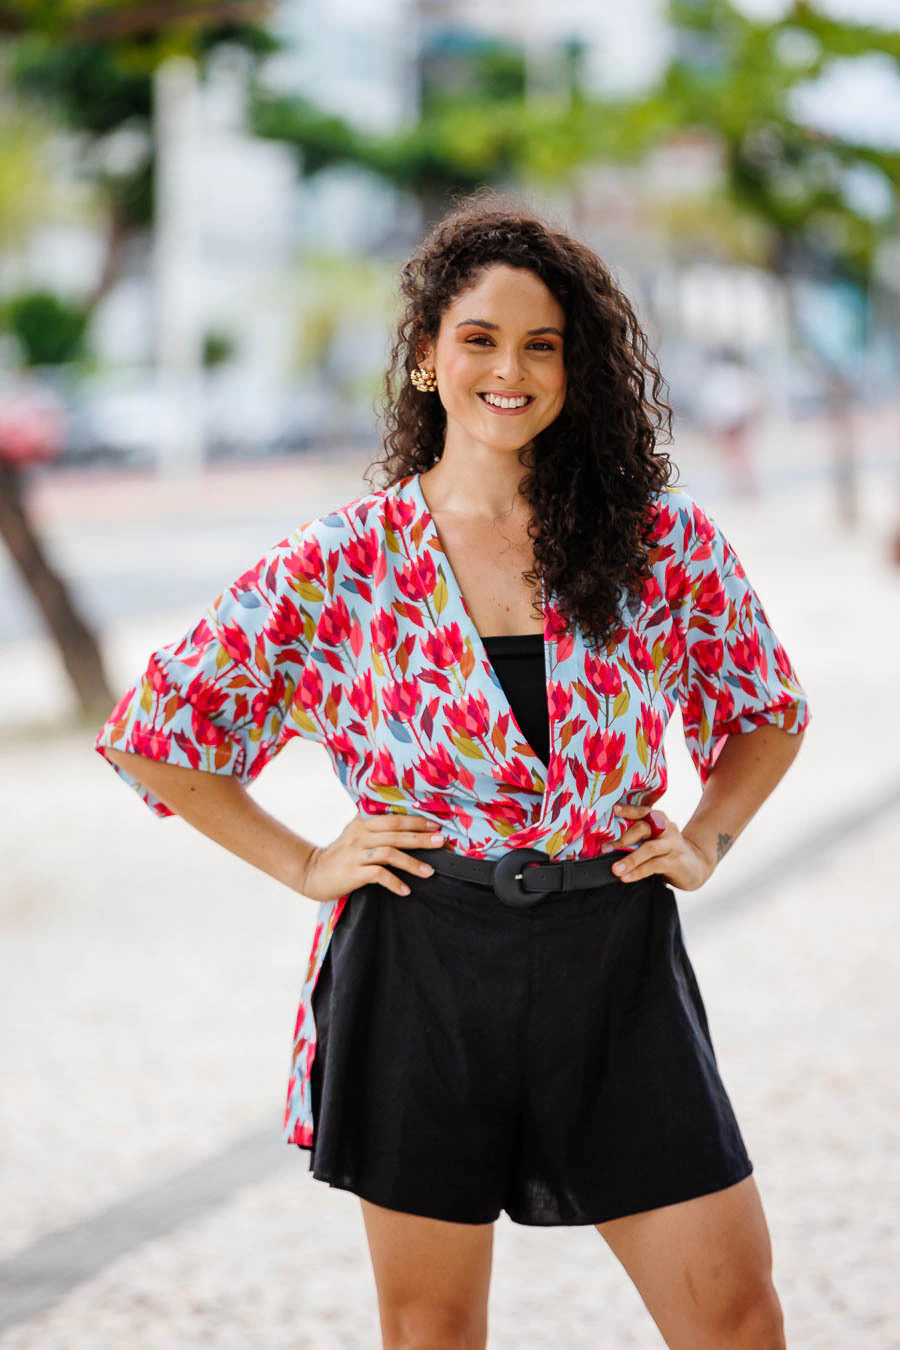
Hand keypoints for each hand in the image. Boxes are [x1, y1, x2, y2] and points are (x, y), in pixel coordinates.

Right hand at [299, 812, 446, 901]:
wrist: (312, 872)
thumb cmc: (339, 854)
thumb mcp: (355, 834)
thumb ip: (375, 828)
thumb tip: (406, 823)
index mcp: (363, 823)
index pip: (394, 818)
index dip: (416, 821)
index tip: (436, 825)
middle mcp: (360, 835)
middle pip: (396, 833)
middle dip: (421, 837)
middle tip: (441, 841)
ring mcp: (356, 853)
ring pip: (390, 853)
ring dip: (412, 862)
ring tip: (429, 871)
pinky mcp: (352, 872)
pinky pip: (378, 875)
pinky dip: (394, 882)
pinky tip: (406, 890)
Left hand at [603, 804, 714, 891]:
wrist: (696, 866)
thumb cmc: (666, 852)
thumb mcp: (654, 840)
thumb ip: (637, 839)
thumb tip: (608, 848)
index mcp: (659, 820)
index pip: (643, 811)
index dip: (629, 809)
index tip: (614, 810)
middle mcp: (666, 828)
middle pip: (643, 828)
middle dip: (623, 839)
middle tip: (605, 850)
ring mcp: (673, 844)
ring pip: (649, 848)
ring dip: (630, 859)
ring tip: (616, 870)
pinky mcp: (677, 861)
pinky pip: (655, 865)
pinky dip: (639, 872)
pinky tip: (627, 877)